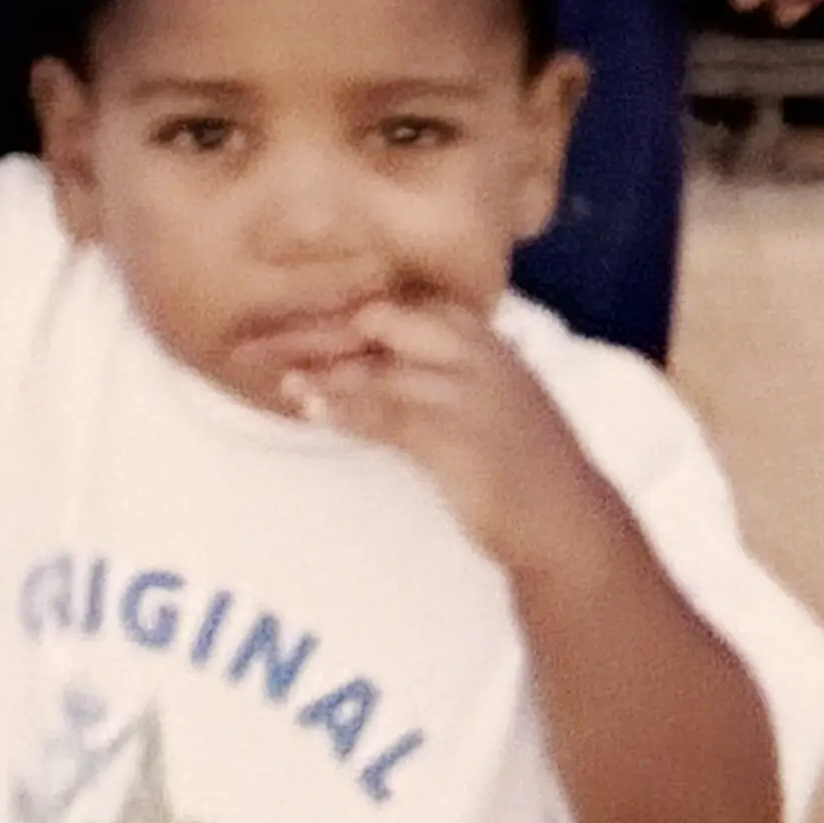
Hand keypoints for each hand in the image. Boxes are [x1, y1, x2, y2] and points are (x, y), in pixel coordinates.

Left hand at [286, 294, 609, 583]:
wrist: (569, 522)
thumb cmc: (516, 461)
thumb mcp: (476, 397)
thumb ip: (426, 369)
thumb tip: (351, 361)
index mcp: (478, 333)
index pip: (393, 300)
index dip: (332, 305)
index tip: (280, 315)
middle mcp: (476, 351)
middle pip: (377, 320)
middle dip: (312, 328)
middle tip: (254, 342)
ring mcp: (470, 391)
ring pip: (378, 366)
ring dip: (321, 373)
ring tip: (279, 379)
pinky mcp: (462, 437)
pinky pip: (390, 415)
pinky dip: (346, 410)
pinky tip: (312, 411)